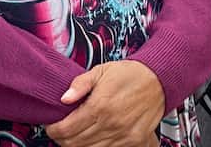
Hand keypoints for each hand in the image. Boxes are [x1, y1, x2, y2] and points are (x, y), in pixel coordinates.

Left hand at [45, 60, 164, 146]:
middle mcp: (111, 124)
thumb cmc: (130, 73)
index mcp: (100, 105)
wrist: (159, 80)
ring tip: (74, 133)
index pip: (67, 129)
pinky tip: (91, 137)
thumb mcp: (101, 70)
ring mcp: (122, 136)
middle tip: (59, 130)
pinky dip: (94, 146)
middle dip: (62, 138)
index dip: (53, 130)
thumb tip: (64, 98)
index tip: (51, 125)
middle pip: (74, 143)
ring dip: (76, 144)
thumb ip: (80, 84)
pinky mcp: (132, 142)